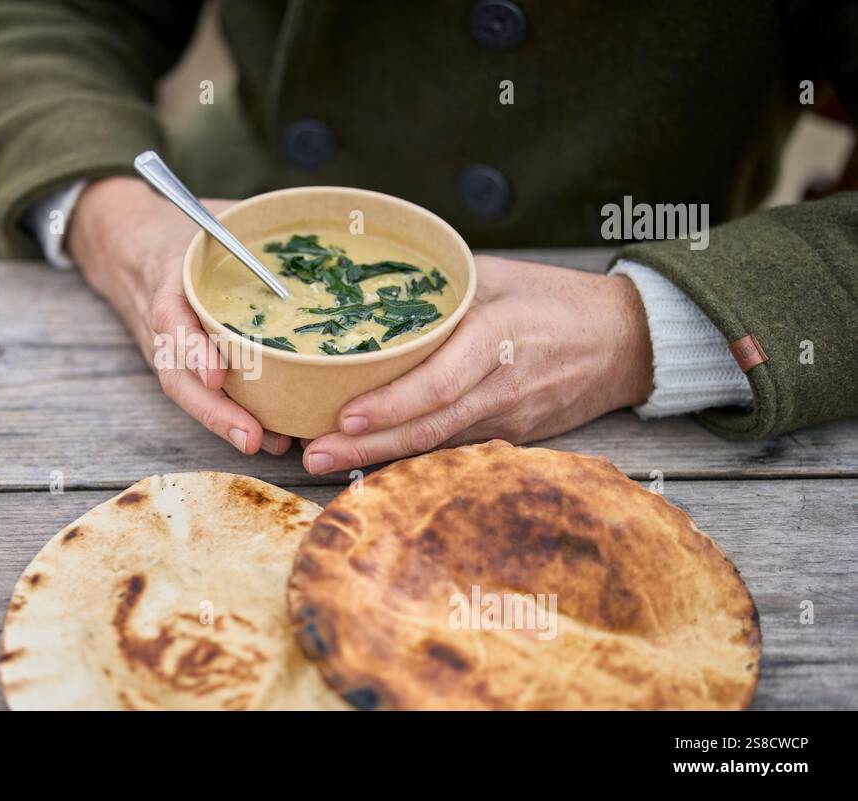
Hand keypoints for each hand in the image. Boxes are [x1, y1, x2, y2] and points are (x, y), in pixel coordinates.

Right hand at [67, 176, 292, 455]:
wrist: (128, 242)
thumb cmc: (183, 230)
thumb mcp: (213, 217)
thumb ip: (252, 225)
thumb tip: (314, 232)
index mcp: (168, 280)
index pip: (172, 318)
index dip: (193, 349)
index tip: (218, 375)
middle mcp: (164, 324)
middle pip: (178, 376)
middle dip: (214, 411)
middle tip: (252, 437)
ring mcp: (167, 349)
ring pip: (188, 394)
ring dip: (224, 423)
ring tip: (266, 445)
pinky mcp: (181, 364)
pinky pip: (200, 396)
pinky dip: (229, 418)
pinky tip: (268, 437)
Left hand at [301, 255, 654, 473]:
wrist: (628, 342)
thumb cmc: (557, 299)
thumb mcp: (498, 275)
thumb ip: (439, 287)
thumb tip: (366, 290)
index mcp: (499, 339)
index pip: (440, 383)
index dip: (391, 404)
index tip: (344, 415)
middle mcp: (502, 388)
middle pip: (427, 427)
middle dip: (364, 446)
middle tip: (310, 454)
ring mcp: (508, 419)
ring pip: (434, 445)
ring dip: (376, 456)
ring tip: (322, 460)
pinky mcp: (510, 436)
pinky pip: (451, 447)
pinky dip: (408, 455)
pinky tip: (367, 459)